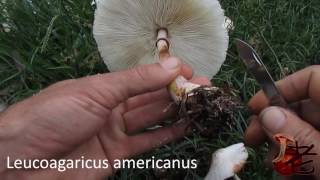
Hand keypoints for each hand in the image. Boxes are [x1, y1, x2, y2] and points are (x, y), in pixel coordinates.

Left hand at [0, 57, 209, 179]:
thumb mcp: (96, 91)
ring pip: (152, 118)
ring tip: (200, 105)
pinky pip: (147, 142)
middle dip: (177, 91)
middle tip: (203, 88)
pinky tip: (185, 126)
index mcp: (104, 87)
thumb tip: (172, 65)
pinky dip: (166, 134)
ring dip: (176, 111)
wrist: (23, 161)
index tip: (191, 71)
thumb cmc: (55, 115)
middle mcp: (112, 107)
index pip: (143, 77)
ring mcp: (116, 132)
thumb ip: (136, 81)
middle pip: (151, 97)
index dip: (167, 73)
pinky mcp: (118, 155)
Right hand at [245, 65, 319, 178]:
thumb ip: (300, 138)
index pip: (310, 78)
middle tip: (251, 140)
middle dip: (272, 123)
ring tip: (273, 166)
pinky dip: (294, 156)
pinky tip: (288, 171)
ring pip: (301, 129)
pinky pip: (308, 145)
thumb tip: (267, 114)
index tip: (254, 109)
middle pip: (300, 105)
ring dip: (280, 145)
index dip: (280, 88)